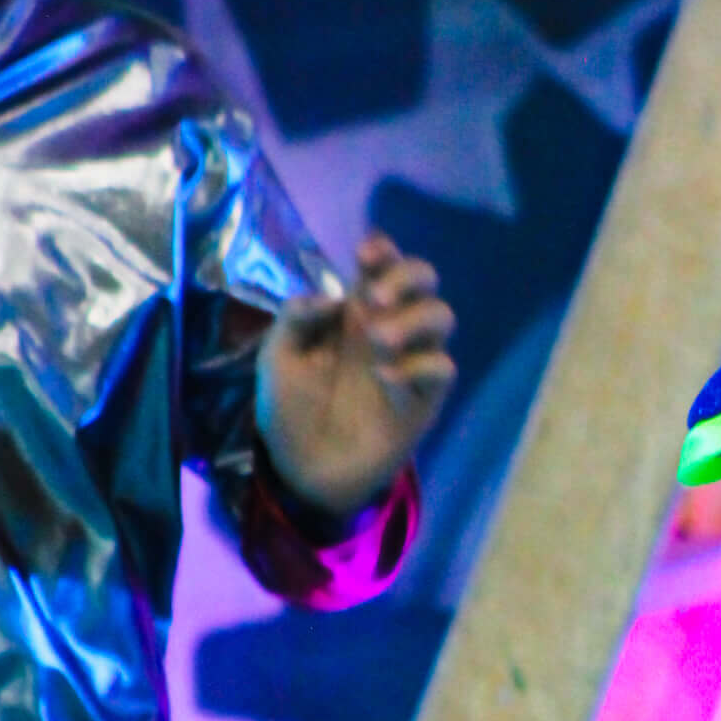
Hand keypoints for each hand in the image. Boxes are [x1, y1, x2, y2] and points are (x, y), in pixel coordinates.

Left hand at [257, 233, 455, 515]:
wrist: (304, 471)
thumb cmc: (291, 411)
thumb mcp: (277, 358)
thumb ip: (296, 318)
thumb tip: (334, 296)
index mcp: (354, 312)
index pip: (381, 266)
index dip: (382, 249)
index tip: (366, 252)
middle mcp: (389, 328)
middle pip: (423, 280)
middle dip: (406, 276)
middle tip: (374, 298)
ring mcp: (410, 361)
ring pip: (441, 316)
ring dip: (412, 318)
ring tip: (377, 340)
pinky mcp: (425, 397)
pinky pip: (442, 367)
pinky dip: (418, 366)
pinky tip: (385, 380)